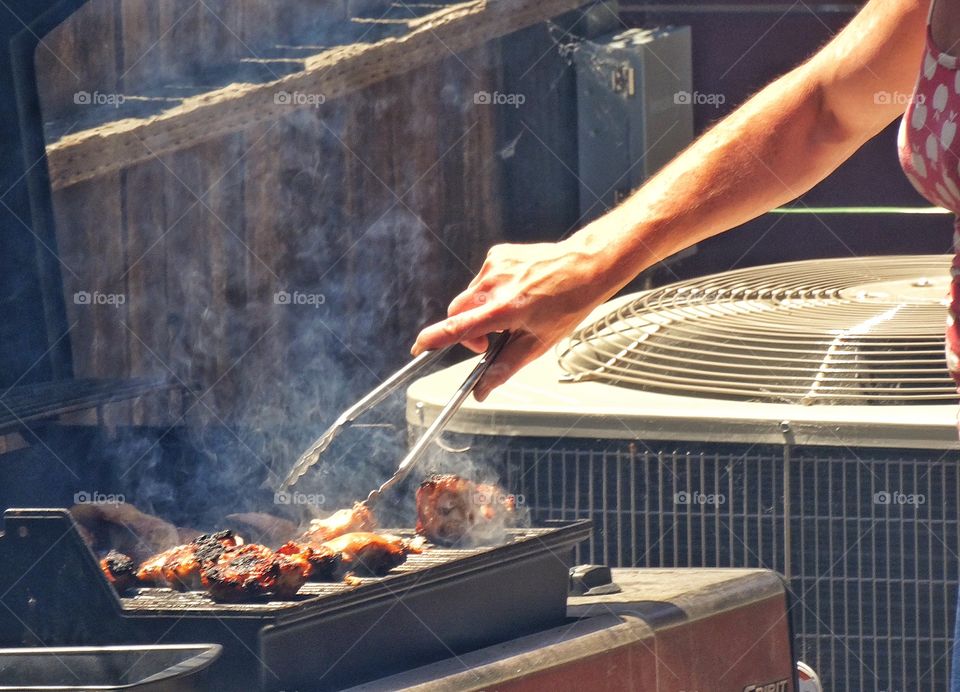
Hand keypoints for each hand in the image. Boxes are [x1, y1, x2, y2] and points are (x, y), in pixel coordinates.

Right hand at [412, 236, 619, 400]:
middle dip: (467, 330)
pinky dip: (492, 291)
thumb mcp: (538, 344)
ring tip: (514, 311)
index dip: (432, 339)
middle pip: (457, 313)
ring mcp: (494, 266)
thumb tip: (481, 391)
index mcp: (504, 310)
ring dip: (481, 310)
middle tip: (492, 340)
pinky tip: (517, 291)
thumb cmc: (568, 305)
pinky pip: (482, 280)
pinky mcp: (497, 255)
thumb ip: (505, 368)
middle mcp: (494, 285)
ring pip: (470, 297)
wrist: (586, 265)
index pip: (457, 327)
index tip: (418, 348)